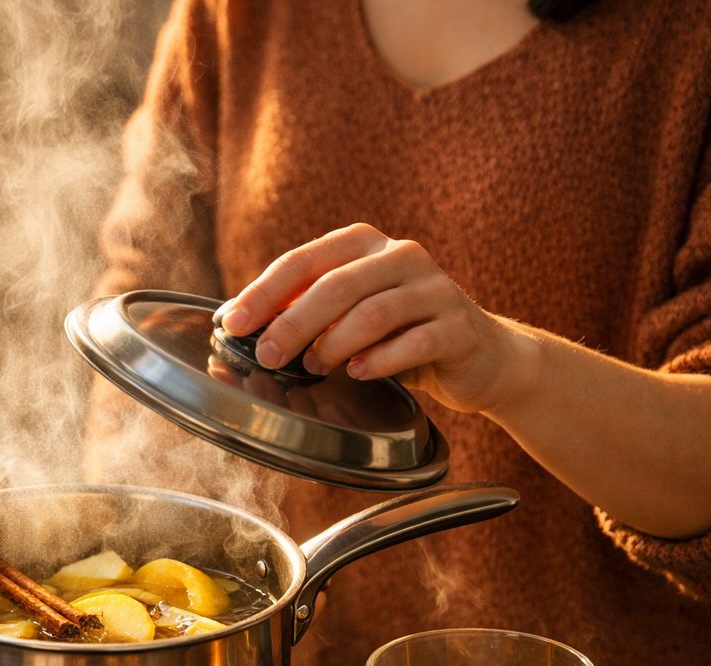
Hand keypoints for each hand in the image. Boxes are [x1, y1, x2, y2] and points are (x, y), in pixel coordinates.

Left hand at [217, 222, 537, 414]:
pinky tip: (360, 373)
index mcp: (364, 245)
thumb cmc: (397, 334)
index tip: (232, 324)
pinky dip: (380, 361)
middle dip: (294, 323)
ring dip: (335, 345)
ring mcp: (435, 289)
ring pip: (374, 312)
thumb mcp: (344, 316)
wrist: (479, 356)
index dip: (264, 292)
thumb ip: (298, 310)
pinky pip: (414, 342)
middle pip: (336, 286)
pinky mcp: (460, 326)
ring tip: (315, 368)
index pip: (303, 261)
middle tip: (268, 356)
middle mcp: (402, 256)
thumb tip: (231, 320)